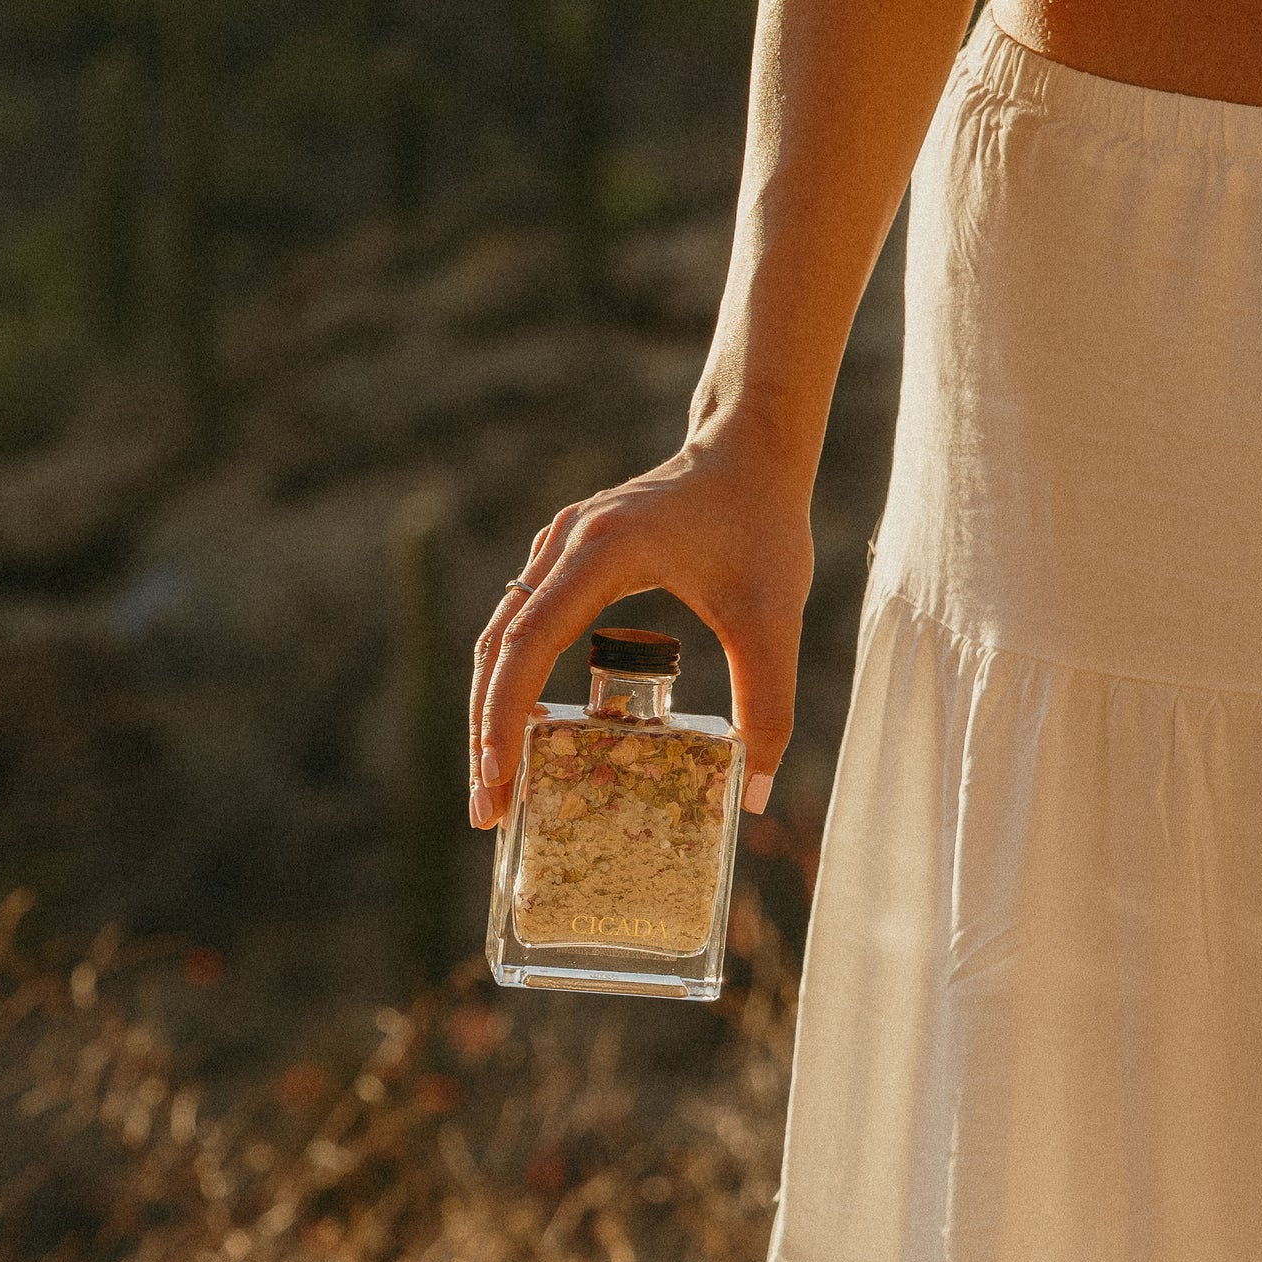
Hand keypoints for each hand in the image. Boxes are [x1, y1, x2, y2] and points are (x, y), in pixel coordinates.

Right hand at [468, 441, 815, 829]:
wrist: (750, 449)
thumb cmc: (763, 524)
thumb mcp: (774, 620)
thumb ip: (768, 706)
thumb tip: (751, 797)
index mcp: (603, 551)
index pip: (530, 642)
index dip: (505, 714)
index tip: (500, 777)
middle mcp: (564, 545)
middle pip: (496, 650)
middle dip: (486, 735)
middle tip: (491, 813)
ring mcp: (558, 548)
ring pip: (500, 640)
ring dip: (493, 713)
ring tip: (499, 787)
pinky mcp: (566, 558)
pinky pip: (521, 627)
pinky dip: (513, 683)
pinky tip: (529, 734)